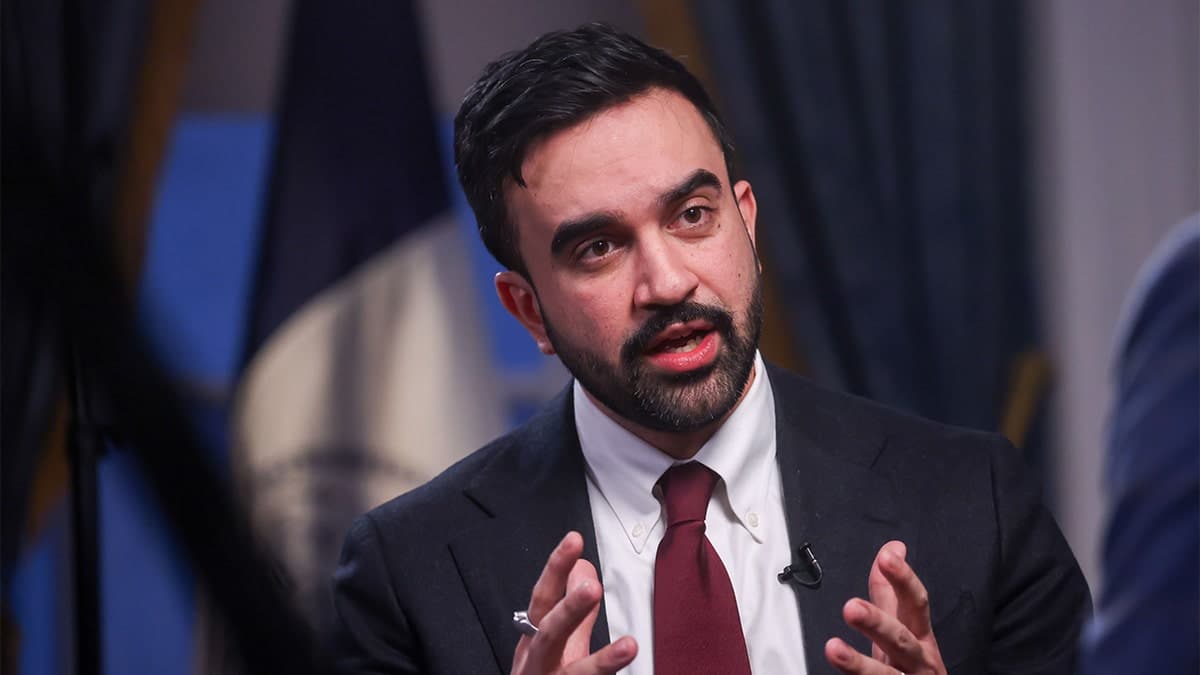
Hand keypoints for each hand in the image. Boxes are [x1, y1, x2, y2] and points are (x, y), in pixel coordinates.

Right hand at [511, 531, 637, 674]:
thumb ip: (572, 606)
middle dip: (568, 611)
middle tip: (592, 587)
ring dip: (601, 662)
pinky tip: (629, 658)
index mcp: (534, 640)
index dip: (555, 569)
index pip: (543, 599)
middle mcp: (538, 665)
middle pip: (548, 635)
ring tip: (629, 647)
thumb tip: (583, 568)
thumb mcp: (555, 641)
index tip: (574, 541)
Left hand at [825, 541, 946, 674]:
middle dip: (877, 622)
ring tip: (834, 649)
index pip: (915, 602)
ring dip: (859, 663)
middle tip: (851, 607)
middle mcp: (918, 659)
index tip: (886, 558)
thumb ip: (891, 590)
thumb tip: (892, 548)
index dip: (903, 579)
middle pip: (901, 639)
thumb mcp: (903, 624)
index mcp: (920, 634)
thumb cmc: (913, 662)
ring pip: (885, 674)